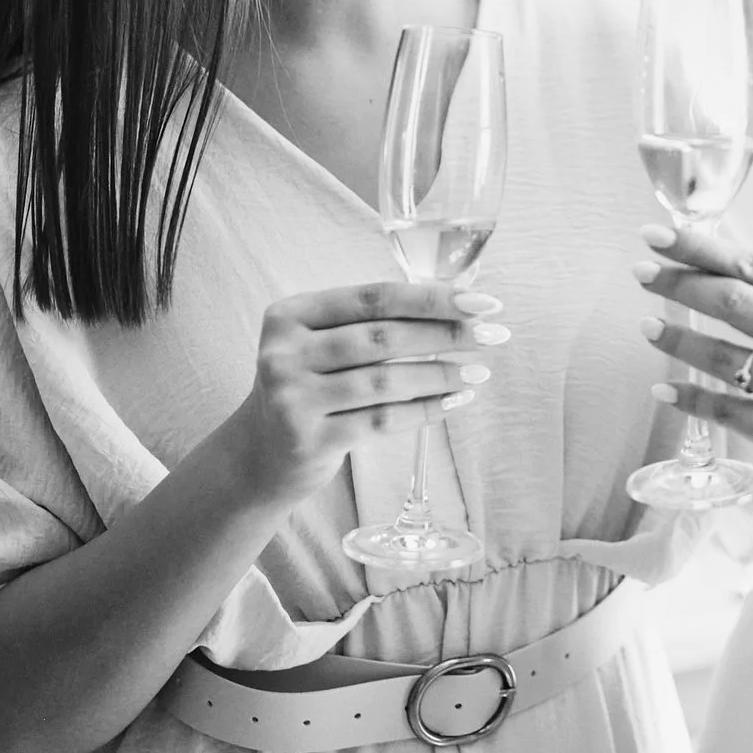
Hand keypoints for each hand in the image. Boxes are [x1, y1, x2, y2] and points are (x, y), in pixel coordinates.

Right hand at [225, 281, 505, 504]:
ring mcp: (293, 399)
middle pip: (383, 337)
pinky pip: (382, 420)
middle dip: (447, 334)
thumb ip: (370, 323)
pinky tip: (455, 401)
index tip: (481, 301)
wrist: (259, 454)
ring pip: (386, 381)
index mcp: (290, 315)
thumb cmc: (309, 386)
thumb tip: (458, 304)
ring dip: (441, 375)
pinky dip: (425, 410)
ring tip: (478, 371)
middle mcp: (284, 353)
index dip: (432, 298)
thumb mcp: (321, 345)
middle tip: (493, 335)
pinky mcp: (309, 440)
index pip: (374, 297)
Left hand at [633, 222, 752, 504]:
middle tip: (641, 272)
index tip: (657, 235)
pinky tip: (663, 389)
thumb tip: (713, 259)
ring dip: (673, 339)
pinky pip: (721, 409)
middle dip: (676, 283)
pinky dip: (686, 397)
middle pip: (731, 300)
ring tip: (647, 326)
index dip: (698, 247)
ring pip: (718, 356)